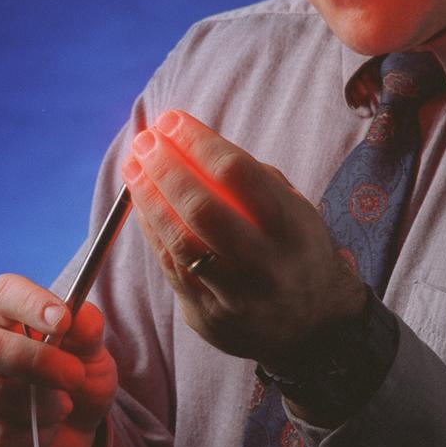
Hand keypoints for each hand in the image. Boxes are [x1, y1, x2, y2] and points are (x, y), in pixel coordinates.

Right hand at [0, 273, 116, 446]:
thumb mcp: (92, 354)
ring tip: (65, 408)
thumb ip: (87, 331)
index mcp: (1, 319)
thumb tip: (79, 316)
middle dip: (39, 361)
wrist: (74, 437)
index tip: (63, 319)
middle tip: (75, 375)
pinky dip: (33, 438)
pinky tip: (47, 433)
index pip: (0, 294)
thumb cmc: (73, 381)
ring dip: (40, 404)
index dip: (29, 302)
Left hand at [120, 109, 365, 367]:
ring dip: (149, 198)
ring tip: (133, 166)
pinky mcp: (210, 318)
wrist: (312, 325)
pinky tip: (141, 203)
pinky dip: (152, 230)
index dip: (198, 143)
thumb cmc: (296, 249)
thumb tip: (187, 139)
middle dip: (166, 168)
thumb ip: (250, 179)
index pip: (239, 174)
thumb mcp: (293, 209)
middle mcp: (267, 265)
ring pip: (180, 242)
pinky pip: (171, 267)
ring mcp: (236, 297)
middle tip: (145, 141)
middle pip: (203, 209)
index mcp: (294, 229)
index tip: (171, 120)